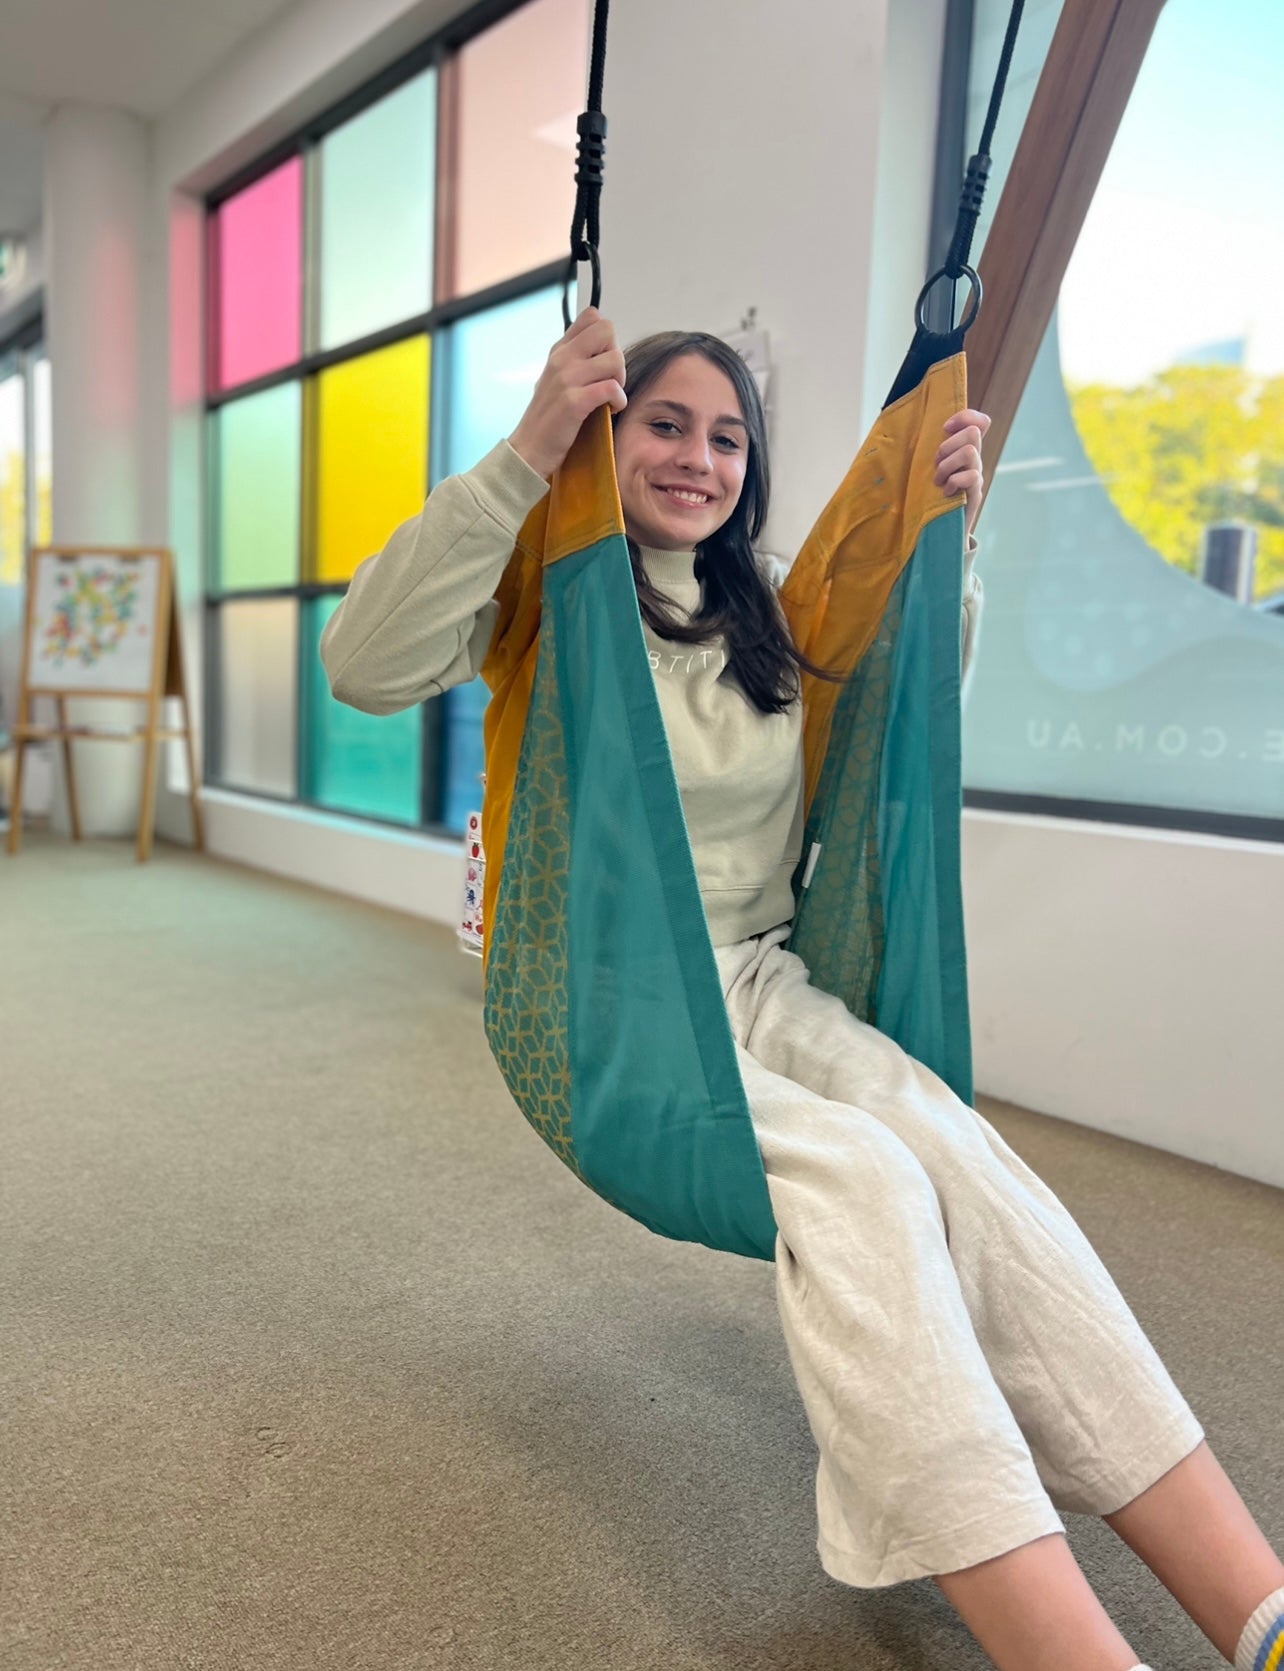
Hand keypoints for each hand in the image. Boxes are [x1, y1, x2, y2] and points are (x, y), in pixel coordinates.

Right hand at [508, 307, 627, 480]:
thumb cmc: (547, 417)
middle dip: (616, 355)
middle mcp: (562, 359)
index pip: (590, 317)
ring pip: (614, 359)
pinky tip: (611, 410)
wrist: (529, 449)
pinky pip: (611, 388)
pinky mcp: (574, 402)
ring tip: (610, 398)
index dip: (605, 337)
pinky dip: (619, 401)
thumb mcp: (555, 379)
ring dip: (620, 381)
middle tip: (610, 379)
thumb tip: (603, 346)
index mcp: (559, 351)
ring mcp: (567, 379)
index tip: (601, 361)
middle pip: (606, 330)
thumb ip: (574, 359)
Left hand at [935, 408, 990, 536]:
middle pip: (974, 433)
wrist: (937, 527)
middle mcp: (974, 459)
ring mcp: (976, 475)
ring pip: (970, 452)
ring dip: (948, 464)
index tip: (945, 428)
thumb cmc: (927, 494)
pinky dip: (954, 482)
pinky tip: (946, 491)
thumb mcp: (926, 466)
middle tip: (935, 462)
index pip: (980, 422)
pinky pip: (971, 477)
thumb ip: (927, 448)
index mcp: (963, 448)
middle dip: (949, 444)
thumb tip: (904, 430)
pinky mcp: (976, 493)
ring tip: (938, 480)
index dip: (966, 417)